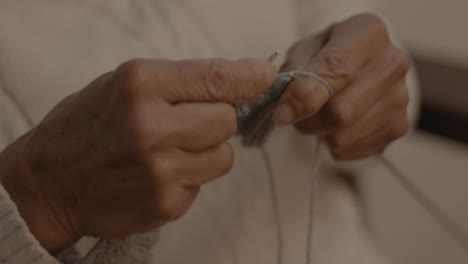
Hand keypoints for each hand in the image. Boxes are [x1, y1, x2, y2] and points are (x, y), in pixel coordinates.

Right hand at [0, 58, 274, 252]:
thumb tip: (240, 82)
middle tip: (190, 122)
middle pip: (227, 121)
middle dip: (218, 119)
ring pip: (224, 156)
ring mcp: (160, 170)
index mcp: (141, 85)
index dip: (249, 77)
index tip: (265, 76)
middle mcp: (152, 127)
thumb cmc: (88, 125)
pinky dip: (189, 177)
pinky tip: (158, 174)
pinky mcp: (165, 204)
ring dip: (207, 151)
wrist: (49, 181)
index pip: (216, 79)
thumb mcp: (123, 85)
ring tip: (171, 150)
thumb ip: (179, 83)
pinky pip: (203, 183)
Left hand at [274, 14, 409, 159]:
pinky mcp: (398, 127)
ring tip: (318, 116)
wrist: (360, 64)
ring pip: (343, 137)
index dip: (303, 97)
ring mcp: (400, 99)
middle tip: (295, 115)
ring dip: (319, 133)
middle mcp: (392, 64)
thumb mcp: (305, 50)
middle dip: (308, 121)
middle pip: (341, 112)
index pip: (335, 71)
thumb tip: (286, 109)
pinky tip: (335, 126)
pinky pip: (351, 150)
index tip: (281, 114)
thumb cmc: (326, 54)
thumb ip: (294, 74)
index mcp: (368, 34)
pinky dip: (333, 144)